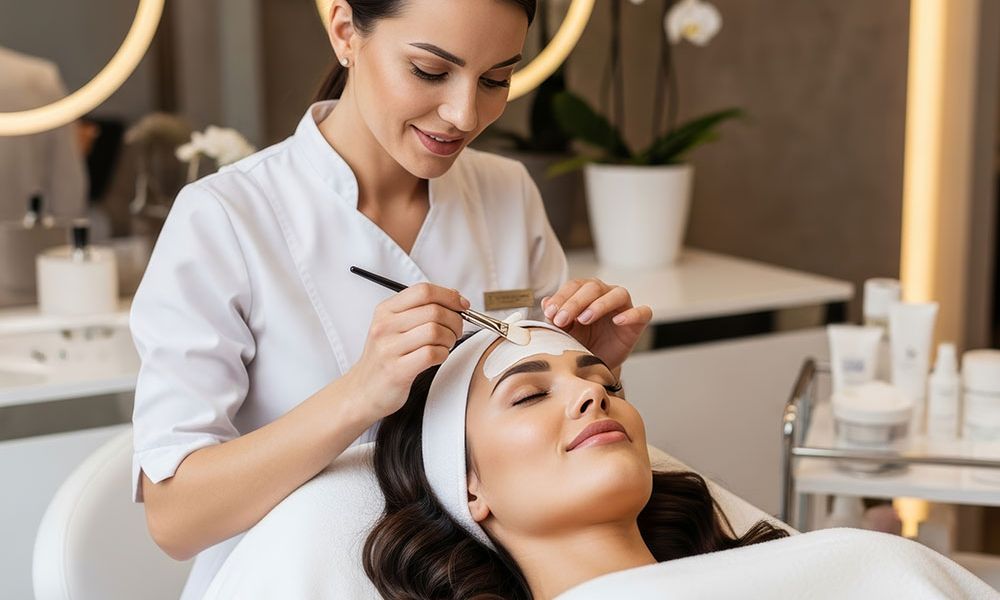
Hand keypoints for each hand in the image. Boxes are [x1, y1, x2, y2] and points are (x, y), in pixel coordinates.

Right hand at [344, 284, 468, 421]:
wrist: (363, 390)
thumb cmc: (386, 357)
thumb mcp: (394, 326)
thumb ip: (421, 309)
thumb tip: (455, 297)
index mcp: (385, 310)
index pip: (423, 291)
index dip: (449, 296)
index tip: (462, 305)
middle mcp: (385, 326)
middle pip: (434, 311)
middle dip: (455, 320)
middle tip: (456, 330)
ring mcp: (389, 348)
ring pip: (435, 331)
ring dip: (450, 339)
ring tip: (445, 345)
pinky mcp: (397, 370)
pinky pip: (432, 354)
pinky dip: (443, 354)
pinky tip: (438, 357)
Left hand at [541, 278, 651, 370]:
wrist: (595, 365)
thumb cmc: (580, 343)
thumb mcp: (564, 332)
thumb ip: (555, 318)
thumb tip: (545, 303)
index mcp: (586, 292)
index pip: (574, 285)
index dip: (562, 297)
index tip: (550, 313)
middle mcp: (606, 294)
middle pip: (593, 287)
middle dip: (575, 302)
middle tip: (562, 320)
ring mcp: (624, 306)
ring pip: (617, 294)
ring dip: (599, 304)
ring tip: (584, 319)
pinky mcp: (638, 321)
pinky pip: (642, 312)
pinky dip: (631, 314)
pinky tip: (618, 321)